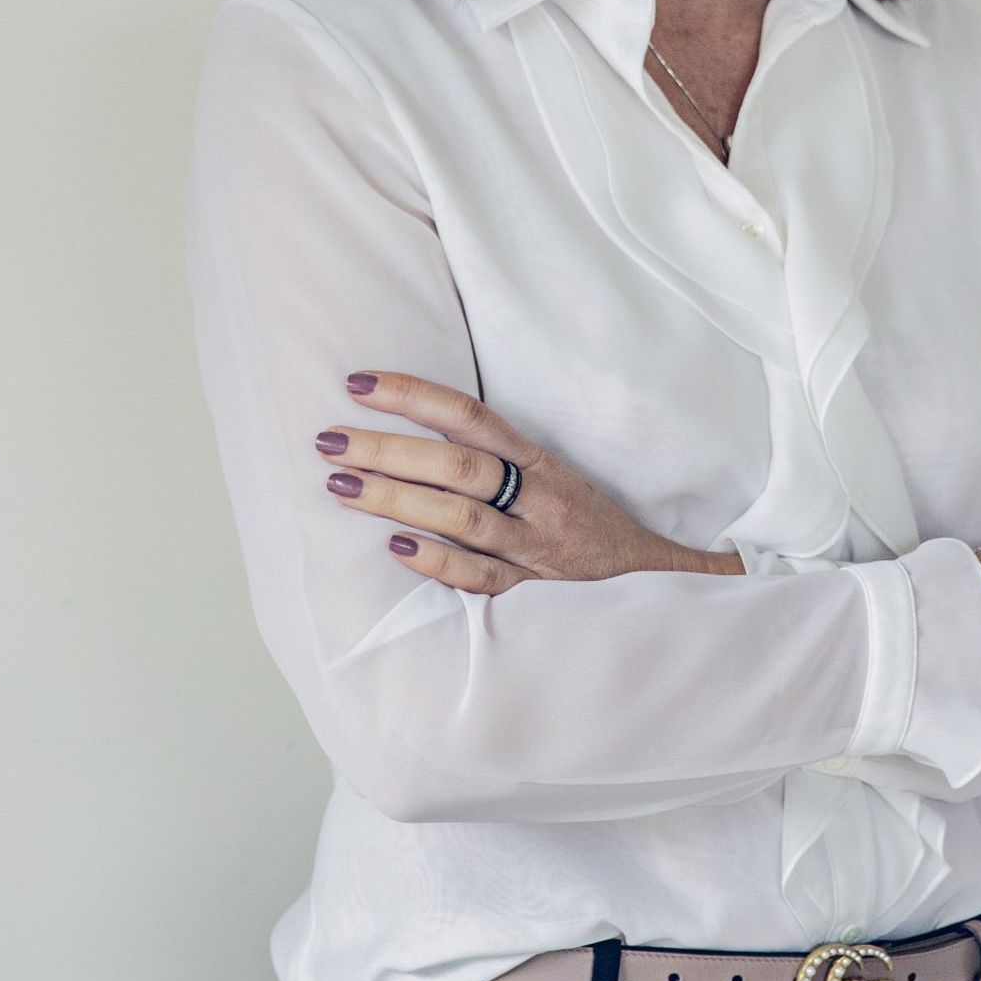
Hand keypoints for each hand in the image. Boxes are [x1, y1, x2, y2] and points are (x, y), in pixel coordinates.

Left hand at [316, 369, 706, 592]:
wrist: (651, 583)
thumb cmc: (584, 523)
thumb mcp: (550, 478)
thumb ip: (494, 457)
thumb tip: (416, 425)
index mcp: (540, 462)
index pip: (471, 417)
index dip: (415, 395)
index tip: (359, 384)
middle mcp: (538, 500)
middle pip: (458, 467)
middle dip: (389, 450)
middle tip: (330, 439)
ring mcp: (535, 549)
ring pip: (463, 518)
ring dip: (398, 500)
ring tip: (342, 485)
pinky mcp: (533, 597)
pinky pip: (482, 578)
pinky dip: (439, 562)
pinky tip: (396, 548)